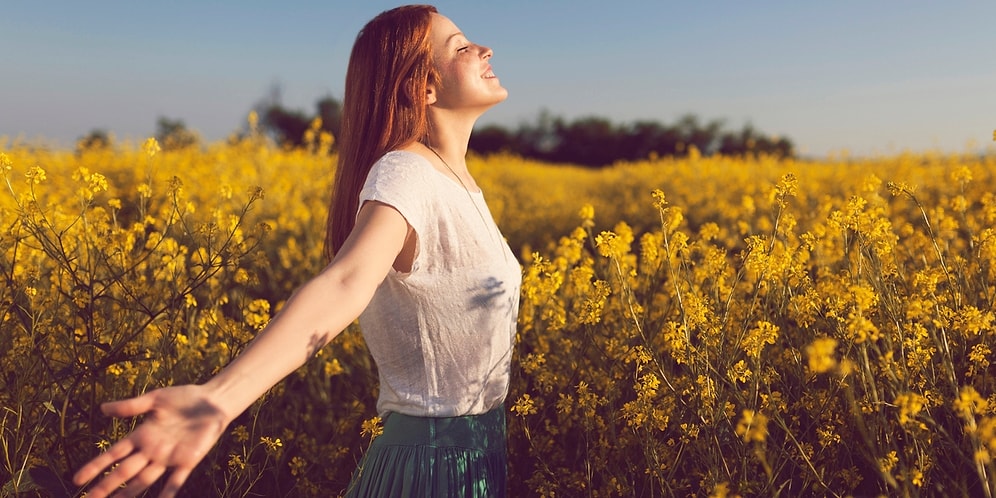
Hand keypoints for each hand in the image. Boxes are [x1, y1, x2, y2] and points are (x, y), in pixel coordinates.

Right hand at [73, 385, 229, 497]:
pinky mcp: (187, 461)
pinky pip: (175, 480)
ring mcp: (169, 457)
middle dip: (106, 485)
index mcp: (142, 435)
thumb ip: (131, 406)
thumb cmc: (184, 398)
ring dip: (129, 492)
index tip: (76, 479)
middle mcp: (152, 450)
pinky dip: (168, 492)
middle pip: (124, 471)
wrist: (213, 401)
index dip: (96, 466)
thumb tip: (101, 408)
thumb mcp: (155, 399)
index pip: (113, 454)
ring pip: (144, 479)